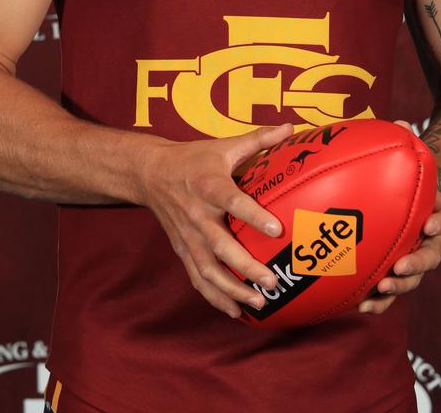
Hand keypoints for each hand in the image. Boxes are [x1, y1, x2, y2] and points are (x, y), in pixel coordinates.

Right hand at [139, 123, 293, 318]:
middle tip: (272, 281)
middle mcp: (197, 214)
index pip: (232, 201)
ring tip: (259, 303)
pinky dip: (215, 297)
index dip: (252, 215)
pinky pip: (197, 278)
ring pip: (208, 269)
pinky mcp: (182, 249)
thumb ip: (258, 139)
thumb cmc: (194, 159)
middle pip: (220, 246)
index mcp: (208, 184)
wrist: (150, 173)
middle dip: (245, 267)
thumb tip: (290, 128)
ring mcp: (188, 236)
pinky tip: (236, 312)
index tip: (276, 229)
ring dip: (232, 290)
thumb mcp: (223, 145)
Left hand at [358, 120, 440, 314]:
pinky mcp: (395, 272)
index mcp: (438, 212)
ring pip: (413, 277)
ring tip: (381, 290)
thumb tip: (401, 121)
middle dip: (417, 263)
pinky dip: (379, 301)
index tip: (428, 223)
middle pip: (431, 255)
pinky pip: (390, 291)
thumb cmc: (404, 176)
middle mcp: (430, 239)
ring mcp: (413, 257)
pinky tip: (361, 307)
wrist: (406, 199)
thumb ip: (404, 141)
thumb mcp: (408, 159)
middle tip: (400, 267)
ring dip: (399, 288)